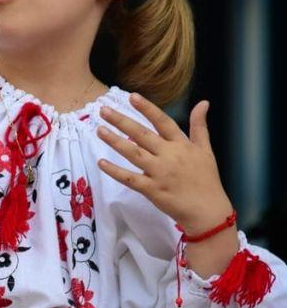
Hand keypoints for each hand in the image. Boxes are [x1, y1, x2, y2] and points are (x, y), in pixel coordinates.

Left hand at [95, 92, 231, 231]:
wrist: (207, 210)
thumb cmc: (207, 179)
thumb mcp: (206, 149)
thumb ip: (200, 126)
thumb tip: (203, 102)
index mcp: (181, 145)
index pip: (162, 121)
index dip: (147, 108)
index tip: (132, 96)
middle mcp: (168, 155)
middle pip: (142, 134)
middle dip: (122, 121)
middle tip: (103, 110)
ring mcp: (159, 173)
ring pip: (133, 153)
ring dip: (115, 141)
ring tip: (100, 129)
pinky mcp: (151, 190)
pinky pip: (130, 178)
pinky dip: (115, 171)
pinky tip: (102, 162)